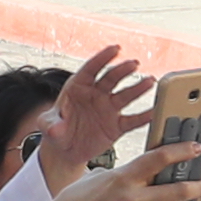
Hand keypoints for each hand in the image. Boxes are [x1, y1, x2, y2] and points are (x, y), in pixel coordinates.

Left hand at [35, 46, 154, 179]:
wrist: (65, 151)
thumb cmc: (55, 131)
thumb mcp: (47, 126)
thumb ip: (51, 124)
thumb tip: (56, 128)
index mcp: (78, 87)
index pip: (91, 69)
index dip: (102, 58)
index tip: (115, 49)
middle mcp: (96, 94)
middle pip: (111, 79)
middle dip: (122, 70)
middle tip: (134, 64)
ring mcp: (108, 109)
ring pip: (125, 95)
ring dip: (137, 88)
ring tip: (149, 81)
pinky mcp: (116, 126)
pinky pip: (132, 120)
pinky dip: (143, 117)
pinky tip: (153, 112)